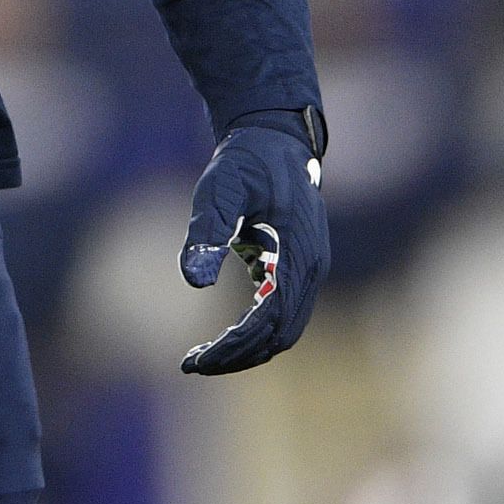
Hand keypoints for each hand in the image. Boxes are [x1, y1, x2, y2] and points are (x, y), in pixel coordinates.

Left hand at [178, 120, 327, 374]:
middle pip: (281, 335)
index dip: (237, 344)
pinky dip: (252, 332)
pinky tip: (219, 339)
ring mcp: (307, 271)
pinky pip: (279, 315)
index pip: (273, 319)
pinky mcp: (295, 270)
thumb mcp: (221, 187)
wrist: (273, 139)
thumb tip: (194, 282)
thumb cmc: (246, 162)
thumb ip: (207, 228)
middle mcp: (312, 268)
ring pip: (283, 330)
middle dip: (238, 356)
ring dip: (245, 349)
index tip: (198, 358)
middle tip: (191, 364)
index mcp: (300, 253)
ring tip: (200, 358)